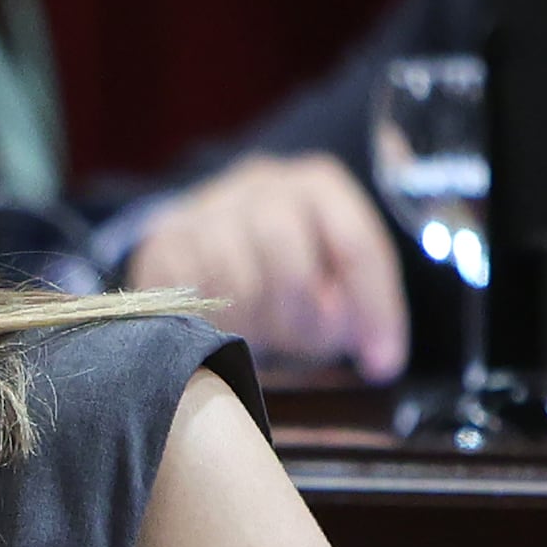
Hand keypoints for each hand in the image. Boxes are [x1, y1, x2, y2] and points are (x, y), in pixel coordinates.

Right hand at [116, 153, 409, 381]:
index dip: (375, 310)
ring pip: (237, 286)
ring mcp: (205, 209)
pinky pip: (193, 299)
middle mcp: (261, 184)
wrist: (207, 239)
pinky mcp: (164, 243)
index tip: (382, 362)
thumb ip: (355, 306)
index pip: (356, 244)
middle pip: (291, 266)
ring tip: (263, 335)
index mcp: (318, 185)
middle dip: (304, 319)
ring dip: (257, 327)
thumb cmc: (286, 269)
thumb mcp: (335, 278)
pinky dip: (215, 324)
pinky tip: (226, 326)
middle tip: (304, 344)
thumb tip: (372, 353)